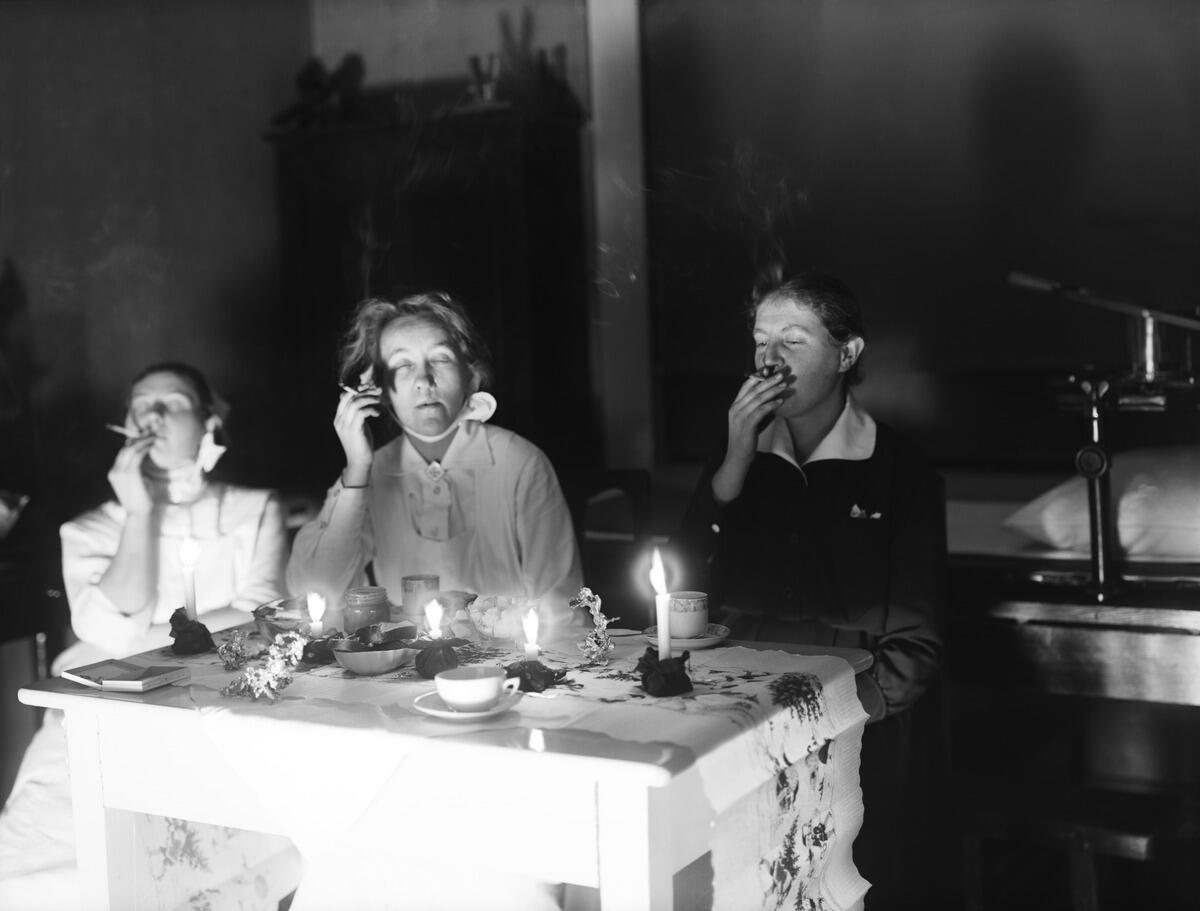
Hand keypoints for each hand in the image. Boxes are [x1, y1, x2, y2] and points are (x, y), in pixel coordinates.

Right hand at [107, 434, 155, 514]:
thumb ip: (136, 469)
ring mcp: (120, 472)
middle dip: (139, 439)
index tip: (146, 438)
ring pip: (131, 449)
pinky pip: (137, 456)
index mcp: (114, 472)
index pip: (122, 453)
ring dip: (144, 442)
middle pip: (125, 448)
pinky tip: (153, 446)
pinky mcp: (130, 474)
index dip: (134, 443)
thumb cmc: (142, 497)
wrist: (140, 513)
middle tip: (152, 435)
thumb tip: (143, 456)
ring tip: (154, 438)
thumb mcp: (137, 481)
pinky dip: (145, 448)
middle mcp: (114, 471)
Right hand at [335, 370, 382, 484]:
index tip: (371, 389)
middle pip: (351, 397)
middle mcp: (339, 420)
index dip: (358, 389)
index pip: (344, 397)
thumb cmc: (361, 444)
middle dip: (366, 392)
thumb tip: (361, 399)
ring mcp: (345, 425)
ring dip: (370, 399)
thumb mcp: (357, 426)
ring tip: (379, 401)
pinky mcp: (354, 430)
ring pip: (356, 403)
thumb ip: (357, 414)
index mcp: (338, 418)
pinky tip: (377, 413)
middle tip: (378, 392)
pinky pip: (362, 412)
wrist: (359, 462)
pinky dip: (371, 409)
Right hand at [711, 369, 788, 502]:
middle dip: (768, 380)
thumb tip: (772, 401)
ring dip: (773, 390)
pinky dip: (771, 404)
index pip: (745, 386)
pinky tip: (780, 401)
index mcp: (735, 406)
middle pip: (754, 389)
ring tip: (785, 385)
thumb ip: (757, 410)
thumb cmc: (745, 440)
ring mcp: (740, 416)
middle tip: (781, 374)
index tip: (770, 371)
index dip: (758, 377)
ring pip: (758, 398)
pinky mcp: (747, 424)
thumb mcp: (749, 422)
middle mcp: (736, 409)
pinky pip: (761, 410)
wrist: (737, 457)